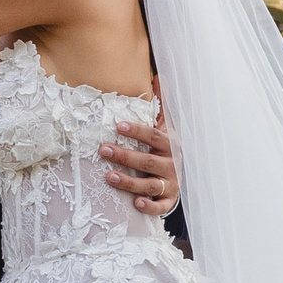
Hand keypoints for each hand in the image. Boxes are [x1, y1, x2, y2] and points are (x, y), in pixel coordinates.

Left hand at [102, 102, 180, 216]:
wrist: (179, 175)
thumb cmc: (165, 148)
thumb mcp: (165, 126)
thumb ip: (161, 105)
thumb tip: (158, 77)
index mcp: (169, 144)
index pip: (154, 136)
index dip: (137, 131)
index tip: (118, 125)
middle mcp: (171, 164)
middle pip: (148, 160)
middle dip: (125, 156)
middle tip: (103, 149)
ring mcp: (171, 183)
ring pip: (151, 184)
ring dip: (130, 181)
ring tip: (109, 176)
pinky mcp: (169, 200)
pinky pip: (161, 206)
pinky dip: (150, 206)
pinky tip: (136, 203)